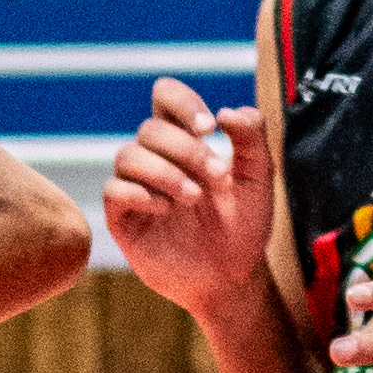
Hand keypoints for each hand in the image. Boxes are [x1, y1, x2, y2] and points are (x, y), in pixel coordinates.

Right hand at [106, 78, 274, 311]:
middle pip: (150, 128)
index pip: (166, 97)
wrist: (232, 276)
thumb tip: (226, 111)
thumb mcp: (259, 178)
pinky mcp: (123, 217)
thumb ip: (252, 137)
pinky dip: (140, 193)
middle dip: (187, 150)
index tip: (209, 128)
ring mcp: (137, 186)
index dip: (182, 102)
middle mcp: (156, 158)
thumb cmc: (243, 225)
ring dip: (165, 172)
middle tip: (218, 177)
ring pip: (127, 155)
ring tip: (194, 199)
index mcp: (186, 140)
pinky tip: (166, 209)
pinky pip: (114, 190)